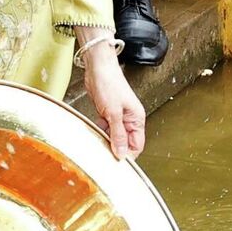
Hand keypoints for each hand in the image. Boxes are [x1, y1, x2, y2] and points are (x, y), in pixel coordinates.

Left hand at [80, 38, 145, 159]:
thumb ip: (118, 134)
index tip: (116, 162)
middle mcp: (129, 119)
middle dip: (116, 148)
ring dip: (106, 139)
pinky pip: (106, 129)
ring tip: (98, 138)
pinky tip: (95, 128)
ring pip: (114, 136)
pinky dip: (100, 131)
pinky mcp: (108, 113)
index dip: (128, 155)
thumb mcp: (114, 113)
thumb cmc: (109, 83)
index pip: (136, 145)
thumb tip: (122, 153)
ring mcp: (118, 116)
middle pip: (125, 142)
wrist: (98, 68)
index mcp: (136, 119)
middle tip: (104, 153)